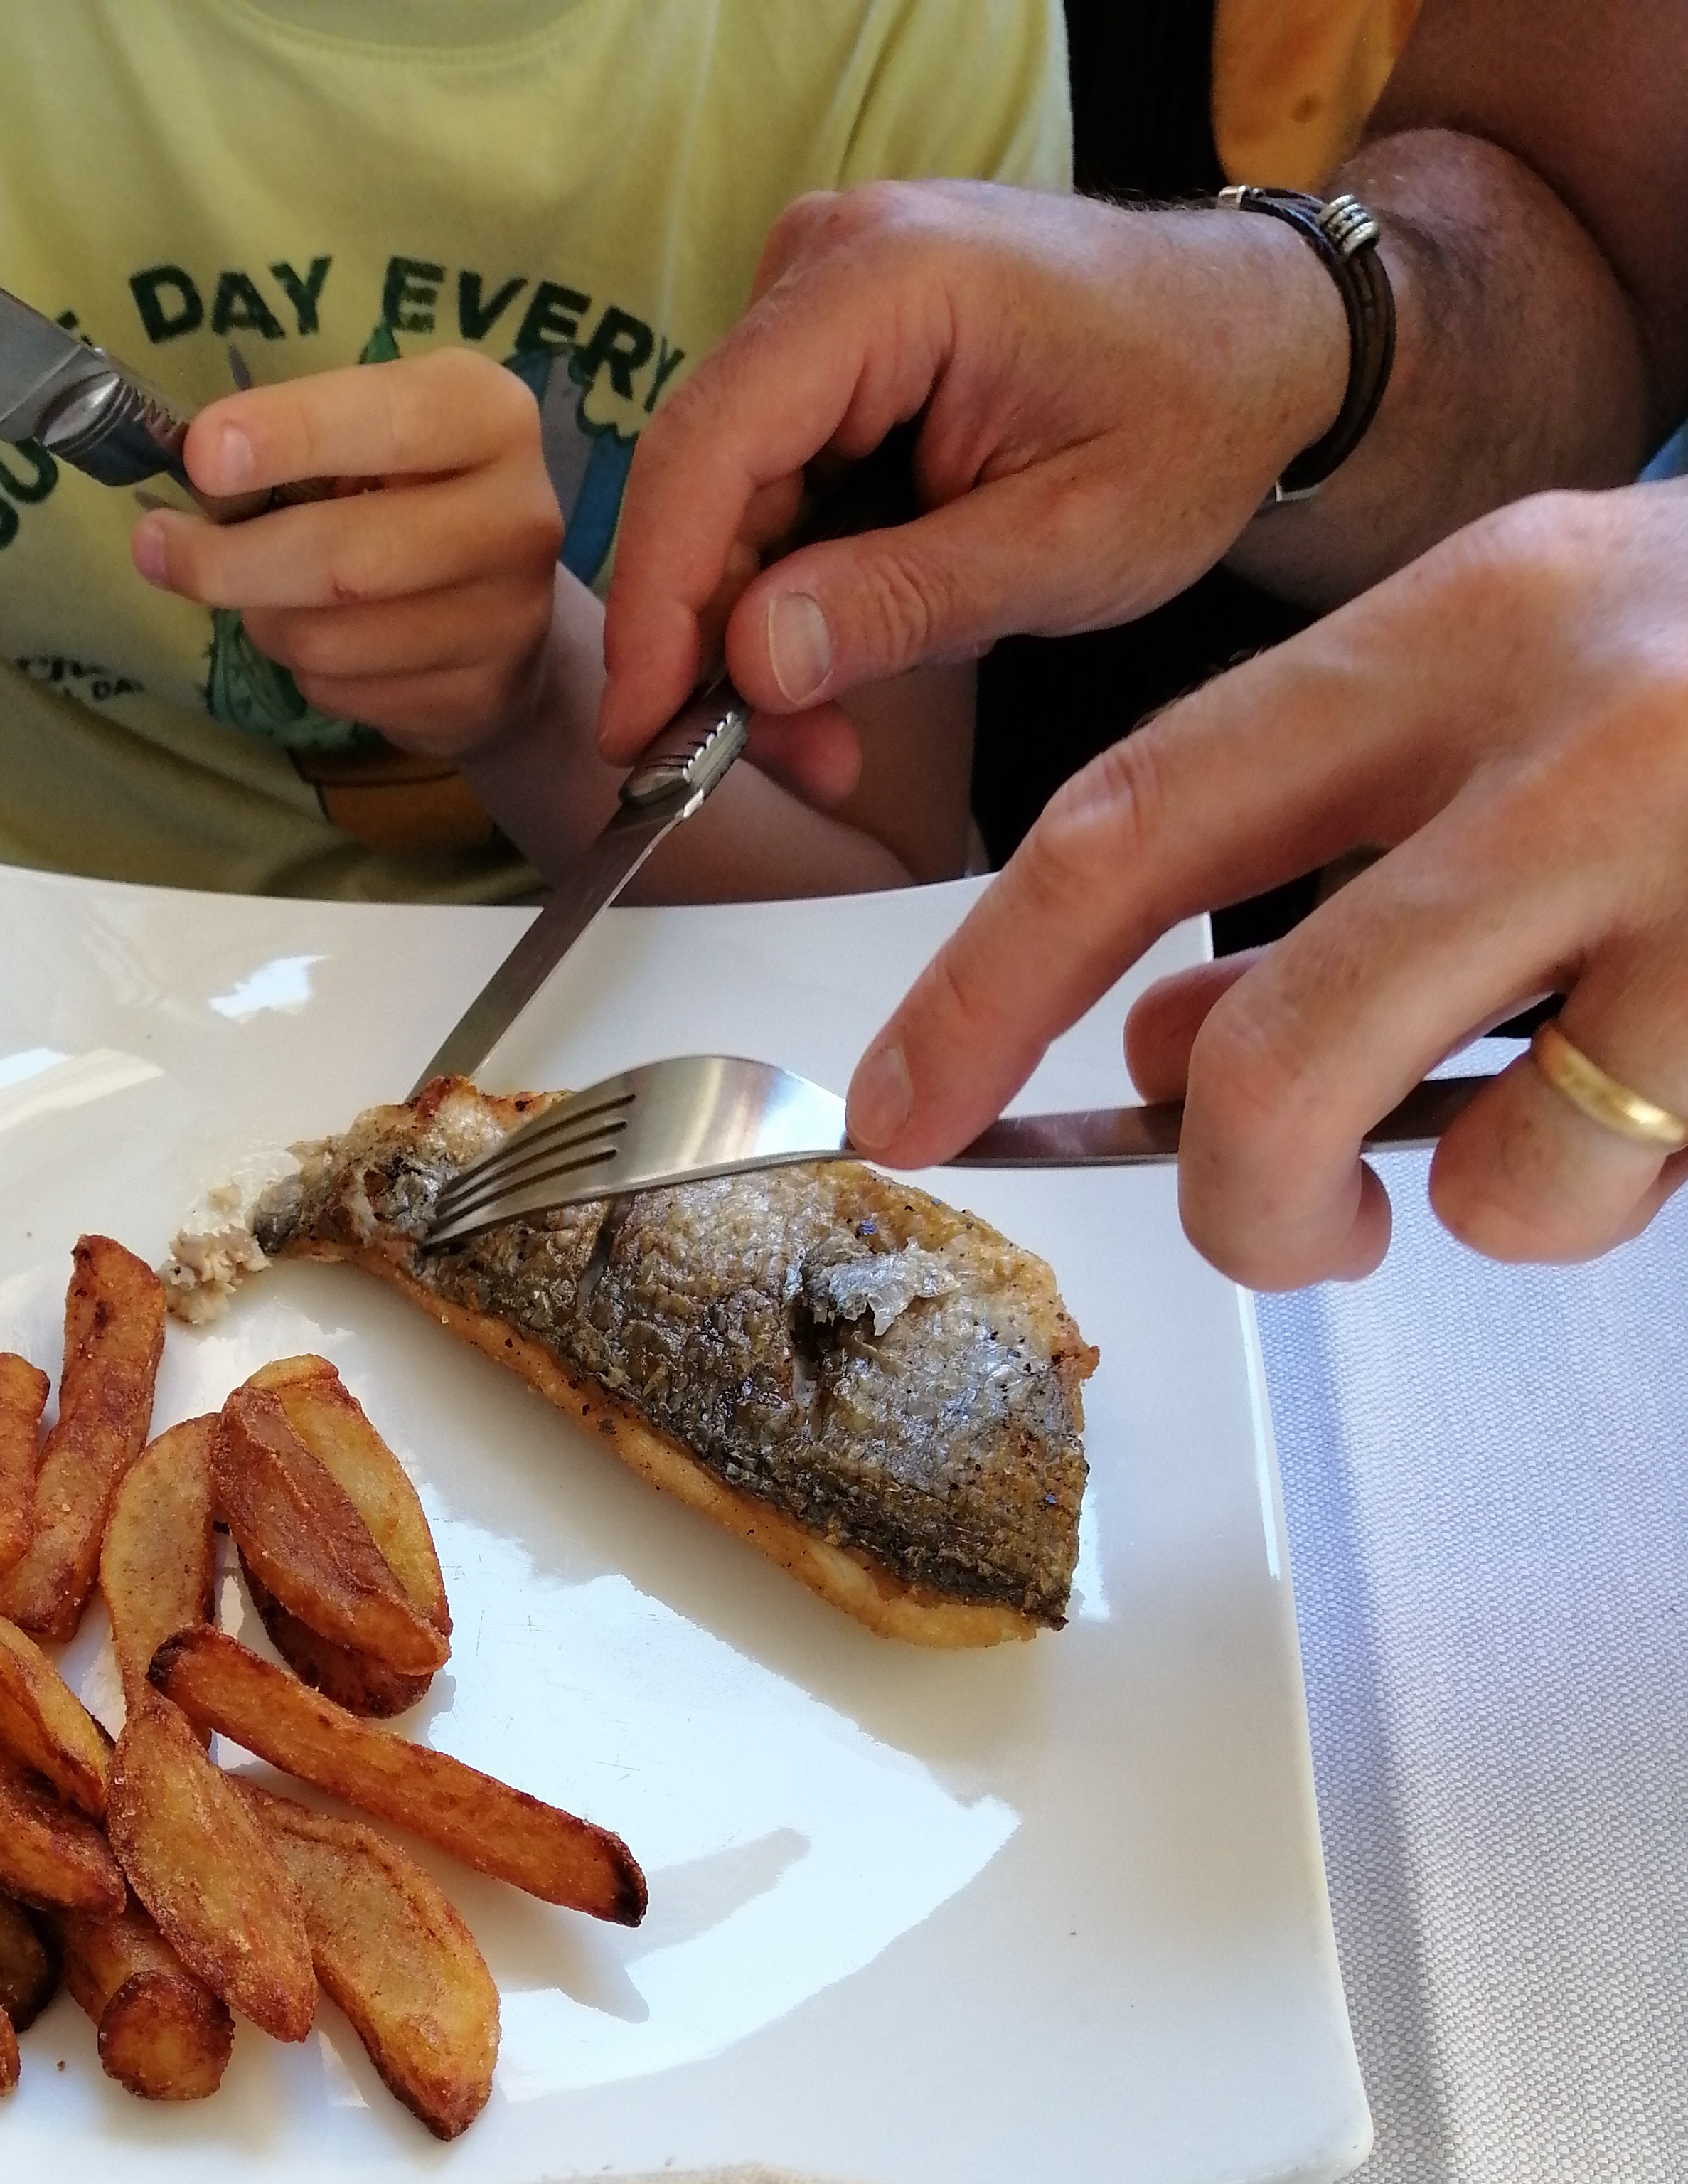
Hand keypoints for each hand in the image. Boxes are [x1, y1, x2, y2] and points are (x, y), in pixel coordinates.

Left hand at [131, 349, 562, 756]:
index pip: (389, 420)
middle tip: (157, 548)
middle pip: (346, 559)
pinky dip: (306, 671)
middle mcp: (518, 516)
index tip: (203, 456)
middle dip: (231, 559)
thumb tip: (199, 478)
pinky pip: (343, 692)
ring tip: (269, 594)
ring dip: (266, 620)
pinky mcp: (478, 698)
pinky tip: (332, 644)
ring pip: (330, 639)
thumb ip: (304, 444)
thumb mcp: (378, 438)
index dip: (291, 437)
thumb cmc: (413, 499)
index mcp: (489, 417)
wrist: (505, 620)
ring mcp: (507, 619)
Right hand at [595, 179, 1347, 788]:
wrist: (1265, 342)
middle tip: (778, 766)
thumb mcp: (1063, 544)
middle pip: (705, 481)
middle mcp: (828, 262)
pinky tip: (835, 670)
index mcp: (887, 279)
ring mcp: (821, 298)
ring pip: (729, 501)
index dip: (659, 607)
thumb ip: (899, 603)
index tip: (639, 734)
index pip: (710, 449)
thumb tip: (752, 665)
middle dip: (717, 646)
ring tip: (826, 743)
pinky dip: (789, 593)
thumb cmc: (1196, 415)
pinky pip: (770, 490)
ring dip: (758, 636)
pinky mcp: (831, 350)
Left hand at [846, 484, 1687, 1284]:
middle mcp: (1571, 725)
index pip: (1136, 818)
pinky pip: (1624, 1187)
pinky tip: (1670, 1096)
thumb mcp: (1514, 708)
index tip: (901, 1110)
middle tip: (1270, 1228)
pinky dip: (1610, 1197)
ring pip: (1485, 1170)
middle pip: (1278, 1052)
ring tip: (1562, 1121)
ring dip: (1476, 1212)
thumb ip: (1329, 860)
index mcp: (1455, 625)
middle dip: (1232, 1198)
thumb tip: (1165, 1043)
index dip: (985, 987)